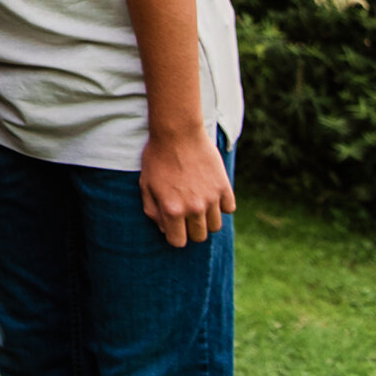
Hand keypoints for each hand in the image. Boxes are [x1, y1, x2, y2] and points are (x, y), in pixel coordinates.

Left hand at [139, 127, 234, 246]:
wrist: (177, 132)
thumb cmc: (157, 157)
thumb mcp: (145, 185)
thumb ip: (153, 211)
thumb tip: (164, 229)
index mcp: (172, 210)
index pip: (178, 242)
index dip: (174, 235)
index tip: (173, 225)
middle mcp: (193, 208)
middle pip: (199, 237)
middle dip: (191, 229)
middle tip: (185, 213)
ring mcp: (211, 198)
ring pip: (216, 226)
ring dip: (207, 219)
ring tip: (198, 203)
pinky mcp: (224, 187)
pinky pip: (229, 209)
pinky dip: (221, 205)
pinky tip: (211, 193)